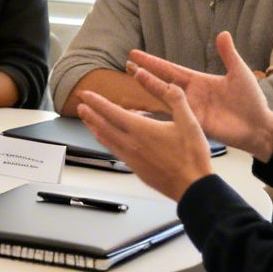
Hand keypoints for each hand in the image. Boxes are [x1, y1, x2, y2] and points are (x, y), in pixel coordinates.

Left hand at [79, 87, 215, 201]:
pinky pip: (114, 151)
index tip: (86, 95)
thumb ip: (177, 100)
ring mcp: (131, 158)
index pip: (112, 112)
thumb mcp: (189, 122)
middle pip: (103, 126)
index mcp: (141, 130)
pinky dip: (106, 142)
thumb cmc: (191, 157)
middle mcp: (131, 144)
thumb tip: (170, 84)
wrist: (192, 187)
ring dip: (95, 128)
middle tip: (80, 106)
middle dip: (90, 114)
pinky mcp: (135, 168)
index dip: (96, 102)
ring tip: (87, 121)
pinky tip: (106, 140)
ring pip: (106, 140)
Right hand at [126, 32, 272, 160]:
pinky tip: (148, 109)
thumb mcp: (239, 73)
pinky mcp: (195, 123)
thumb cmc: (251, 100)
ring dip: (150, 88)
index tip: (136, 54)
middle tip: (126, 64)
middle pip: (162, 81)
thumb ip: (228, 55)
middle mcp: (190, 94)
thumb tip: (223, 33)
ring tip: (133, 77)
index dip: (153, 62)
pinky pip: (175, 116)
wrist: (258, 126)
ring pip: (165, 97)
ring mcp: (191, 109)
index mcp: (198, 81)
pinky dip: (161, 112)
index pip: (170, 69)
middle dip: (144, 73)